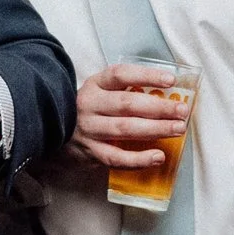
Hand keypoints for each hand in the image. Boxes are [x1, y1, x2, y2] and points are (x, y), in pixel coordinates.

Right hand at [72, 63, 187, 173]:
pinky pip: (116, 158)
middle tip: (181, 111)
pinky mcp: (90, 152)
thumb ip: (124, 91)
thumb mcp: (99, 92)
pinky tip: (157, 157)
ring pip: (124, 129)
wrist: (52, 131)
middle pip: (127, 104)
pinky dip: (138, 159)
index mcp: (95, 85)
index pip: (121, 75)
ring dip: (155, 129)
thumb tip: (167, 92)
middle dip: (159, 107)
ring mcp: (89, 130)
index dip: (146, 76)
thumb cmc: (87, 110)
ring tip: (177, 129)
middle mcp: (90, 105)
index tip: (171, 80)